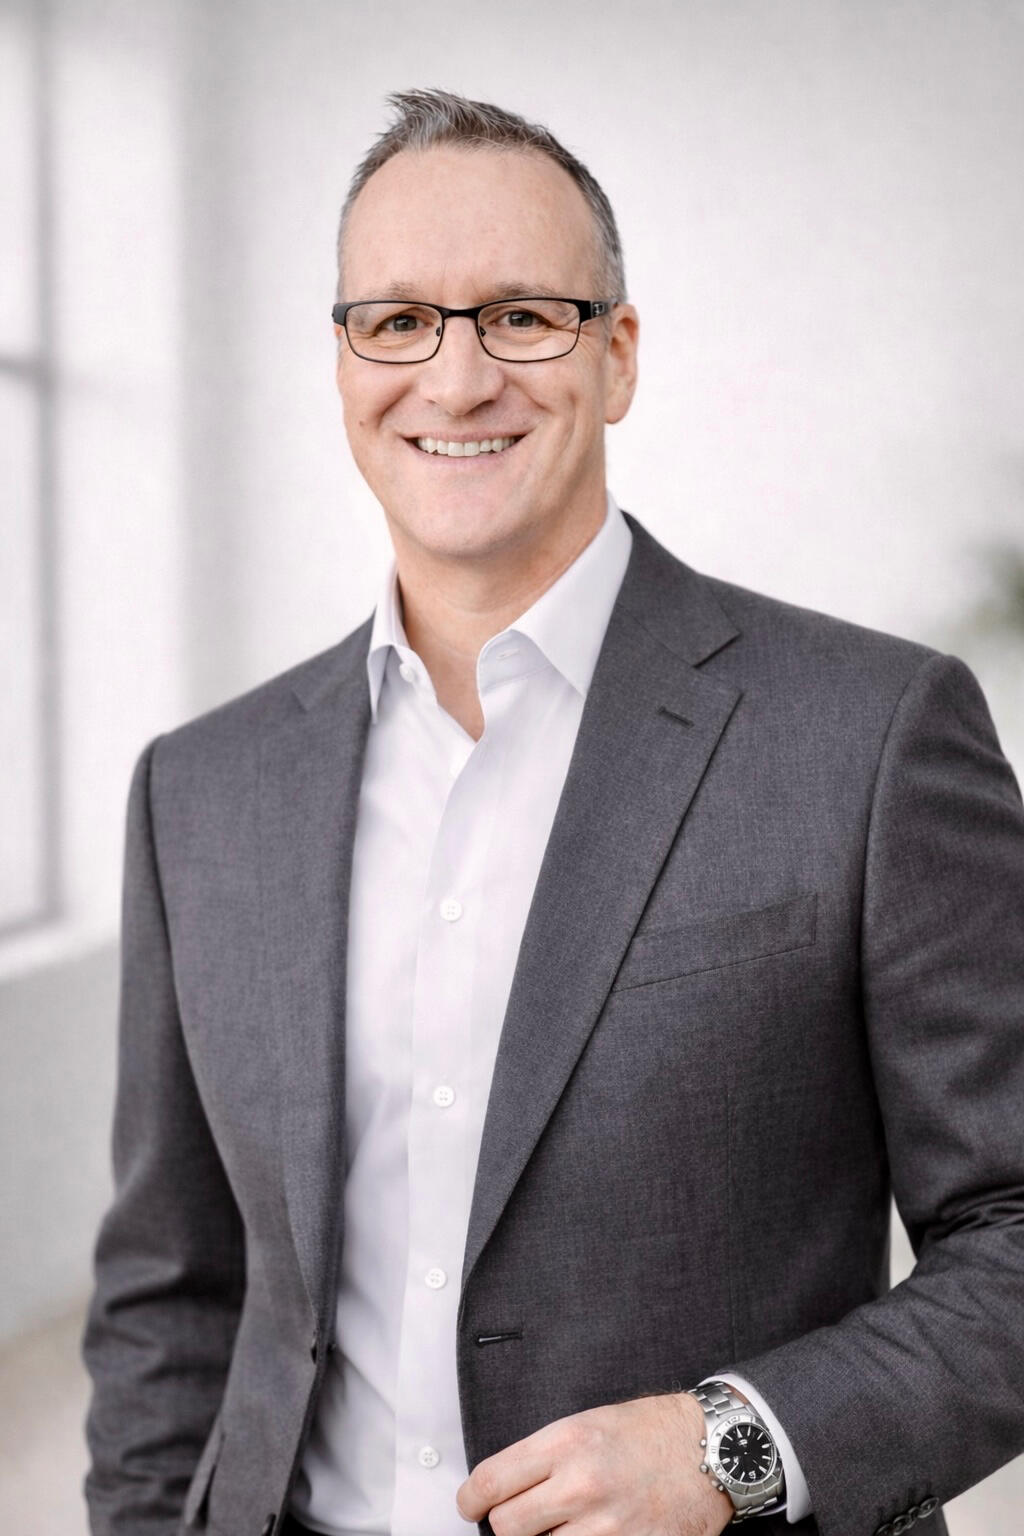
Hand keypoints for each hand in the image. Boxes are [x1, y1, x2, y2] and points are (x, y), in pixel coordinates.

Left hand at [455, 1390, 733, 1535]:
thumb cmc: (649, 1432)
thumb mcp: (588, 1423)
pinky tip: (583, 1535)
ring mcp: (606, 1526)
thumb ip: (544, 1457)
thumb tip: (502, 1490)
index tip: (471, 1505)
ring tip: (559, 1526)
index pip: (491, 1482)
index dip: (471, 1500)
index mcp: (566, 1443)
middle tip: (519, 1519)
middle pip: (507, 1527)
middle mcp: (581, 1485)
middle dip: (507, 1524)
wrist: (709, 1449)